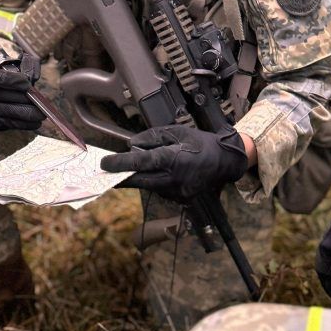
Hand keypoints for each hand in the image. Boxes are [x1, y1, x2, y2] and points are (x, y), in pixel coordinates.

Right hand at [0, 54, 43, 132]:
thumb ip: (28, 64)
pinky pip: (10, 124)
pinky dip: (25, 124)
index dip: (14, 81)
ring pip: (8, 113)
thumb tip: (33, 77)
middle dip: (25, 100)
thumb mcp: (17, 65)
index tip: (28, 84)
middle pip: (6, 97)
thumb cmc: (9, 76)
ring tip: (42, 114)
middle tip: (41, 102)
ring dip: (27, 114)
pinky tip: (35, 122)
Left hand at [101, 124, 247, 201]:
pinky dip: (154, 181)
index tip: (105, 163)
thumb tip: (131, 146)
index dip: (120, 164)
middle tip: (107, 172)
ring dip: (140, 177)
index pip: (141, 162)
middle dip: (122, 177)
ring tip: (138, 166)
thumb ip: (152, 138)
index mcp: (174, 158)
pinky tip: (159, 173)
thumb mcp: (177, 132)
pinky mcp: (180, 199)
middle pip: (140, 181)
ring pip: (149, 186)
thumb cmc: (201, 143)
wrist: (225, 162)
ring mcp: (178, 191)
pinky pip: (159, 190)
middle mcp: (175, 178)